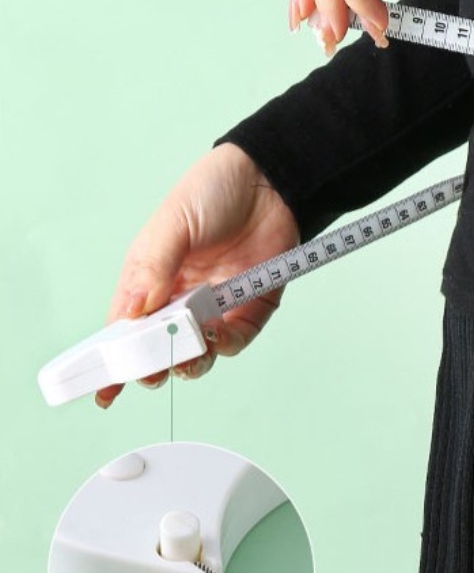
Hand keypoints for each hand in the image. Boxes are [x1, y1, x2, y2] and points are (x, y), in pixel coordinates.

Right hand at [96, 143, 299, 407]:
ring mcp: (216, 305)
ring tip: (189, 351)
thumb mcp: (173, 224)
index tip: (105, 391)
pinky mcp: (251, 306)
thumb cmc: (214, 192)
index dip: (114, 361)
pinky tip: (217, 334)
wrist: (270, 180)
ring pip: (199, 352)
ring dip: (191, 360)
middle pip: (161, 348)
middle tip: (154, 371)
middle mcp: (181, 298)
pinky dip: (225, 344)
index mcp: (150, 279)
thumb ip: (153, 267)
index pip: (126, 328)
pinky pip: (236, 339)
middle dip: (154, 367)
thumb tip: (134, 312)